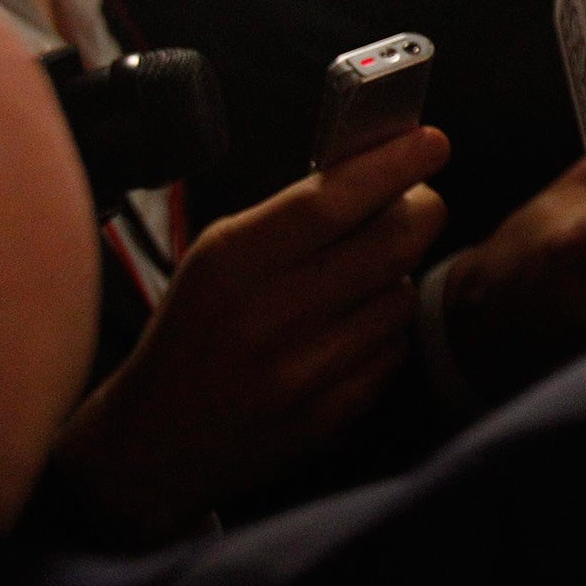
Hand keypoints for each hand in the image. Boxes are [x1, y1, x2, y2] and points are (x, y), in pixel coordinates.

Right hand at [49, 126, 449, 546]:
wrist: (154, 443)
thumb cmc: (197, 328)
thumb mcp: (219, 255)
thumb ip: (296, 214)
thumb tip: (384, 164)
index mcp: (233, 262)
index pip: (332, 200)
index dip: (392, 166)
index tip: (431, 142)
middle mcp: (269, 316)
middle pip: (391, 244)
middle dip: (421, 212)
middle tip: (420, 202)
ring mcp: (301, 373)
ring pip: (400, 297)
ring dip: (397, 277)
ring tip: (363, 278)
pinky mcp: (328, 417)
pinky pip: (394, 350)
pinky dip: (385, 331)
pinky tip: (351, 332)